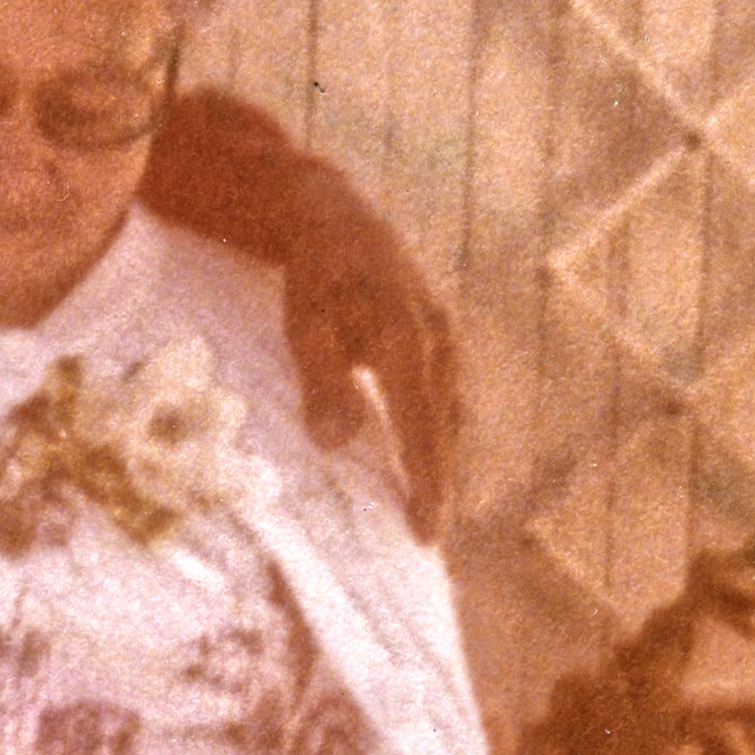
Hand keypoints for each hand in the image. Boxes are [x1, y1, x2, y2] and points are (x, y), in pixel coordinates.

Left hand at [282, 180, 460, 543]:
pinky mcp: (440, 337)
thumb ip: (322, 382)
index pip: (422, 428)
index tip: (427, 533)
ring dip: (441, 461)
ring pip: (450, 414)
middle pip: (445, 429)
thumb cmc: (312, 273)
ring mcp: (445, 337)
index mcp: (407, 340)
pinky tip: (422, 460)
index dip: (426, 484)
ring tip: (427, 510)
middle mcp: (439, 341)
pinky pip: (444, 396)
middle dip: (439, 484)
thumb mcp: (304, 322)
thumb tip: (334, 446)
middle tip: (427, 540)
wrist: (332, 214)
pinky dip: (437, 433)